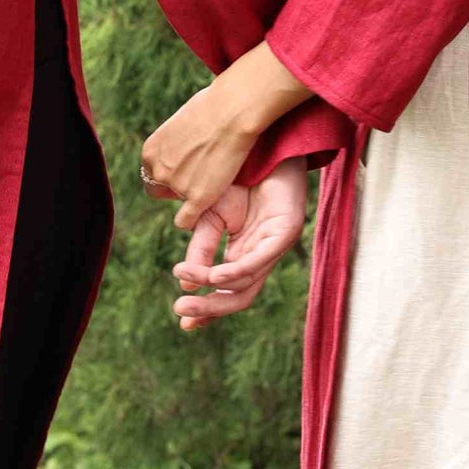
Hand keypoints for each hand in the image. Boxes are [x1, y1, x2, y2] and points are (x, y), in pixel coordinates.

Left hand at [141, 41, 312, 226]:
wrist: (232, 111)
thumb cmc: (214, 106)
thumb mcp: (182, 120)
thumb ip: (176, 139)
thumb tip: (184, 143)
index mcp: (150, 151)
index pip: (151, 173)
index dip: (168, 173)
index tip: (186, 168)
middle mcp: (158, 170)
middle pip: (159, 190)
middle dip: (174, 187)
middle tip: (198, 176)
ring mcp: (176, 186)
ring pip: (178, 202)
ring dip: (192, 195)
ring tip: (213, 178)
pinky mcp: (197, 198)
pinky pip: (185, 220)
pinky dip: (192, 219)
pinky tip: (203, 209)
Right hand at [171, 164, 308, 331]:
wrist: (260, 144)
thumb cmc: (238, 178)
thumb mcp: (209, 217)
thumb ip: (200, 249)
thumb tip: (185, 282)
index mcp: (243, 255)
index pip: (227, 293)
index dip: (207, 310)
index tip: (184, 324)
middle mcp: (261, 256)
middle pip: (238, 296)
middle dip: (210, 309)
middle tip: (181, 311)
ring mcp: (275, 246)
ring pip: (247, 283)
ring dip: (214, 288)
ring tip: (187, 282)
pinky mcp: (287, 232)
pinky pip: (260, 260)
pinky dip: (237, 272)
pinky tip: (216, 277)